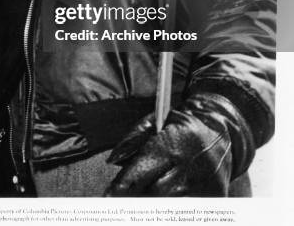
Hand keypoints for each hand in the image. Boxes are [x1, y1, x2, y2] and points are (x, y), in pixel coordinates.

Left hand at [103, 92, 254, 196]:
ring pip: (170, 204)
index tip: (108, 196)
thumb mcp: (155, 121)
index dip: (123, 185)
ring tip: (140, 200)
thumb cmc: (180, 125)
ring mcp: (205, 183)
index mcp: (173, 143)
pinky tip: (163, 200)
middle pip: (155, 193)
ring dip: (152, 203)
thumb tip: (112, 160)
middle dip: (136, 198)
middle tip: (121, 203)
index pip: (142, 170)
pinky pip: (187, 208)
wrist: (222, 128)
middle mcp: (190, 165)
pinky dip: (172, 206)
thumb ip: (132, 139)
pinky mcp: (216, 195)